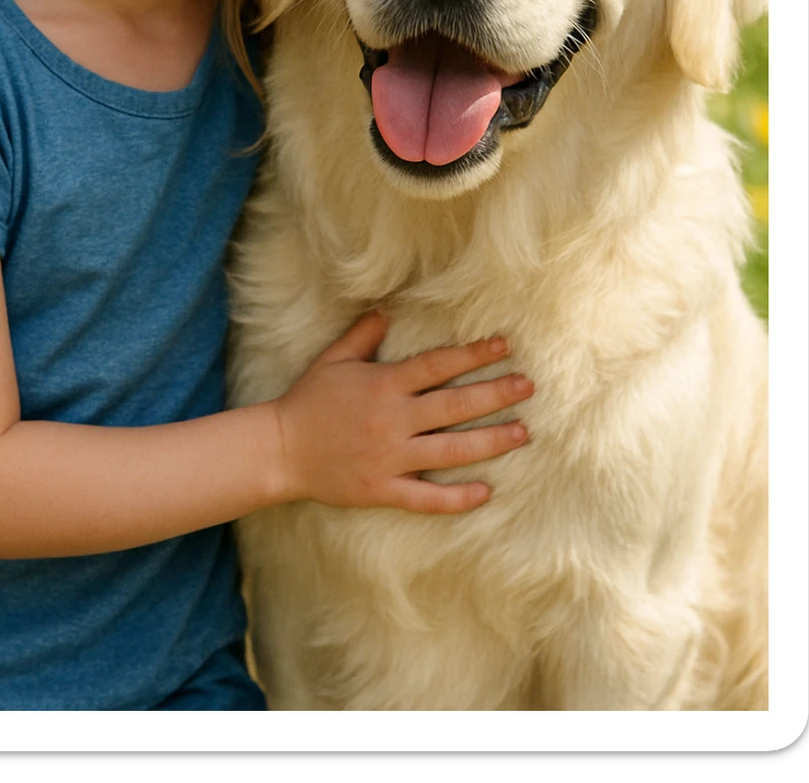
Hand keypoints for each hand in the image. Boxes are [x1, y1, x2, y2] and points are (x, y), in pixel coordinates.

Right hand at [272, 311, 531, 513]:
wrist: (280, 450)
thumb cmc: (308, 401)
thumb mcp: (333, 360)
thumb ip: (363, 335)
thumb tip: (387, 311)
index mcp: (383, 384)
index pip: (438, 365)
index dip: (473, 354)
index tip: (504, 346)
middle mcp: (392, 420)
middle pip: (455, 405)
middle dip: (496, 394)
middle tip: (528, 386)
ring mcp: (389, 457)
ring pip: (451, 450)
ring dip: (490, 441)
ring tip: (522, 432)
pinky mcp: (382, 489)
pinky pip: (427, 497)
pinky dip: (457, 497)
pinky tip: (486, 492)